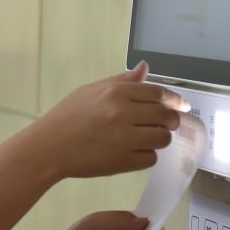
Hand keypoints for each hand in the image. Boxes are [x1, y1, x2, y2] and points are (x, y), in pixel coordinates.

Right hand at [29, 61, 190, 177]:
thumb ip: (122, 81)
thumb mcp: (92, 90)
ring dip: (159, 139)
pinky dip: (146, 155)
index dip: (174, 100)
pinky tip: (132, 151)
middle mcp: (123, 113)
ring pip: (163, 138)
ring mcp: (125, 138)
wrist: (48, 147)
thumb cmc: (67, 117)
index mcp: (116, 92)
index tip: (181, 106)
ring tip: (145, 138)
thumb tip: (145, 68)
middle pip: (166, 116)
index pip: (159, 94)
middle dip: (171, 121)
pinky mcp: (124, 161)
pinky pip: (151, 158)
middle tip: (165, 124)